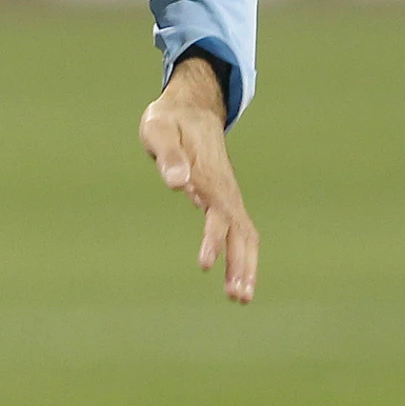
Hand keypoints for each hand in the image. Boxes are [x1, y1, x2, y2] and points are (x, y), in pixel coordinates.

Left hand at [139, 52, 257, 303]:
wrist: (192, 107)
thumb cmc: (169, 120)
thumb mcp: (159, 129)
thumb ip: (168, 155)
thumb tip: (178, 184)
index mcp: (208, 175)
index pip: (216, 214)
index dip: (212, 239)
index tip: (205, 265)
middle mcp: (224, 189)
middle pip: (240, 231)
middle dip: (241, 264)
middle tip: (238, 297)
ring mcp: (229, 195)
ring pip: (246, 234)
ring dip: (245, 266)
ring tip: (240, 298)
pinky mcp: (226, 199)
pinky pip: (241, 230)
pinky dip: (243, 255)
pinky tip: (237, 278)